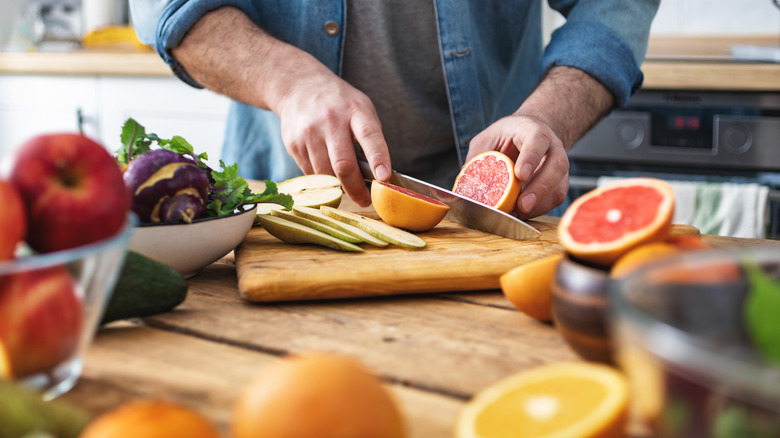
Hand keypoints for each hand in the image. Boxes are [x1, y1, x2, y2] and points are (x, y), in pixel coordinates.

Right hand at [171, 7, 390, 207]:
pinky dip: (322, 179)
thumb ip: (370, 138)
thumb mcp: (362, 108)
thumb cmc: (340, 103)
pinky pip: (311, 173)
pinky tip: (327, 172)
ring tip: (347, 187)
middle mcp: (331, 120)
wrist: (299, 86)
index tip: (384, 177)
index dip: (378, 158)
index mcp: (355, 111)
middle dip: (355, 189)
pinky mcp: (293, 144)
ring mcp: (309, 132)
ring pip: (325, 174)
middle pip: (343, 164)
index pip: (369, 136)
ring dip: (338, 187)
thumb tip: (379, 176)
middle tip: (365, 200)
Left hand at [467, 114, 568, 219]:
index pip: (537, 141)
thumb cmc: (507, 136)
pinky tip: (522, 214)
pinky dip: (539, 210)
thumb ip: (478, 158)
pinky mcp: (559, 182)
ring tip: (519, 214)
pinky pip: (555, 199)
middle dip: (539, 189)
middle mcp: (552, 147)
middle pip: (556, 166)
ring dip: (540, 205)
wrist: (530, 133)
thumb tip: (465, 187)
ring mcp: (559, 165)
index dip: (530, 158)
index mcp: (533, 131)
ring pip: (559, 187)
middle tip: (522, 205)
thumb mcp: (487, 139)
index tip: (520, 175)